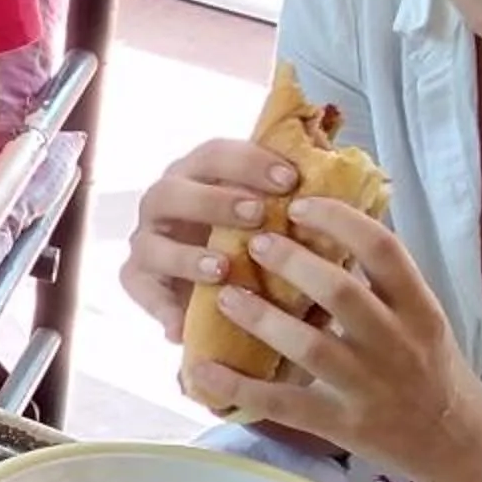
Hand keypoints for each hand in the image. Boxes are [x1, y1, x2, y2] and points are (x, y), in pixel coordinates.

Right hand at [118, 137, 303, 341]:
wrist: (233, 301)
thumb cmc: (261, 245)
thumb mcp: (282, 220)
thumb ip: (298, 201)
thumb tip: (343, 174)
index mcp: (199, 175)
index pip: (215, 154)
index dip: (249, 162)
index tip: (290, 180)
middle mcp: (166, 202)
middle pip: (173, 190)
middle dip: (214, 201)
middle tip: (258, 215)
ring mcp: (148, 241)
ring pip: (151, 242)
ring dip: (187, 255)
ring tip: (224, 269)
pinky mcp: (138, 280)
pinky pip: (141, 292)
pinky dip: (161, 309)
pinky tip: (185, 327)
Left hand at [182, 197, 481, 481]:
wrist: (455, 442)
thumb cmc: (429, 366)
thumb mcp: (421, 317)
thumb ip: (383, 280)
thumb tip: (329, 223)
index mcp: (419, 309)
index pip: (385, 251)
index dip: (340, 221)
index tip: (300, 205)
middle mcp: (397, 344)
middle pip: (342, 293)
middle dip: (293, 263)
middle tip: (254, 242)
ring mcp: (369, 387)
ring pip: (310, 347)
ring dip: (261, 317)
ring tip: (224, 294)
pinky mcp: (343, 424)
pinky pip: (285, 404)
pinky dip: (240, 386)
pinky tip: (203, 369)